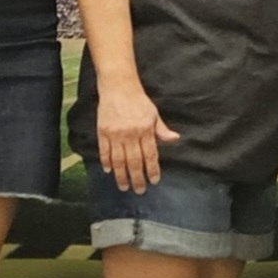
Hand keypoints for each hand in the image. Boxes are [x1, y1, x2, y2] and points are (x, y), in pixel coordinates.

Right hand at [98, 77, 178, 192]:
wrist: (119, 87)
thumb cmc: (138, 101)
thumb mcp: (154, 114)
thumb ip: (162, 130)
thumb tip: (175, 139)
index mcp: (145, 129)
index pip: (150, 155)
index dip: (152, 170)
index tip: (154, 181)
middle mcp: (130, 133)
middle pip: (134, 161)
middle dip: (137, 178)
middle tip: (140, 190)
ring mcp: (115, 134)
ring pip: (118, 160)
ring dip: (121, 175)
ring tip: (124, 186)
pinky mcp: (103, 131)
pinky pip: (104, 151)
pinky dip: (106, 162)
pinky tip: (108, 171)